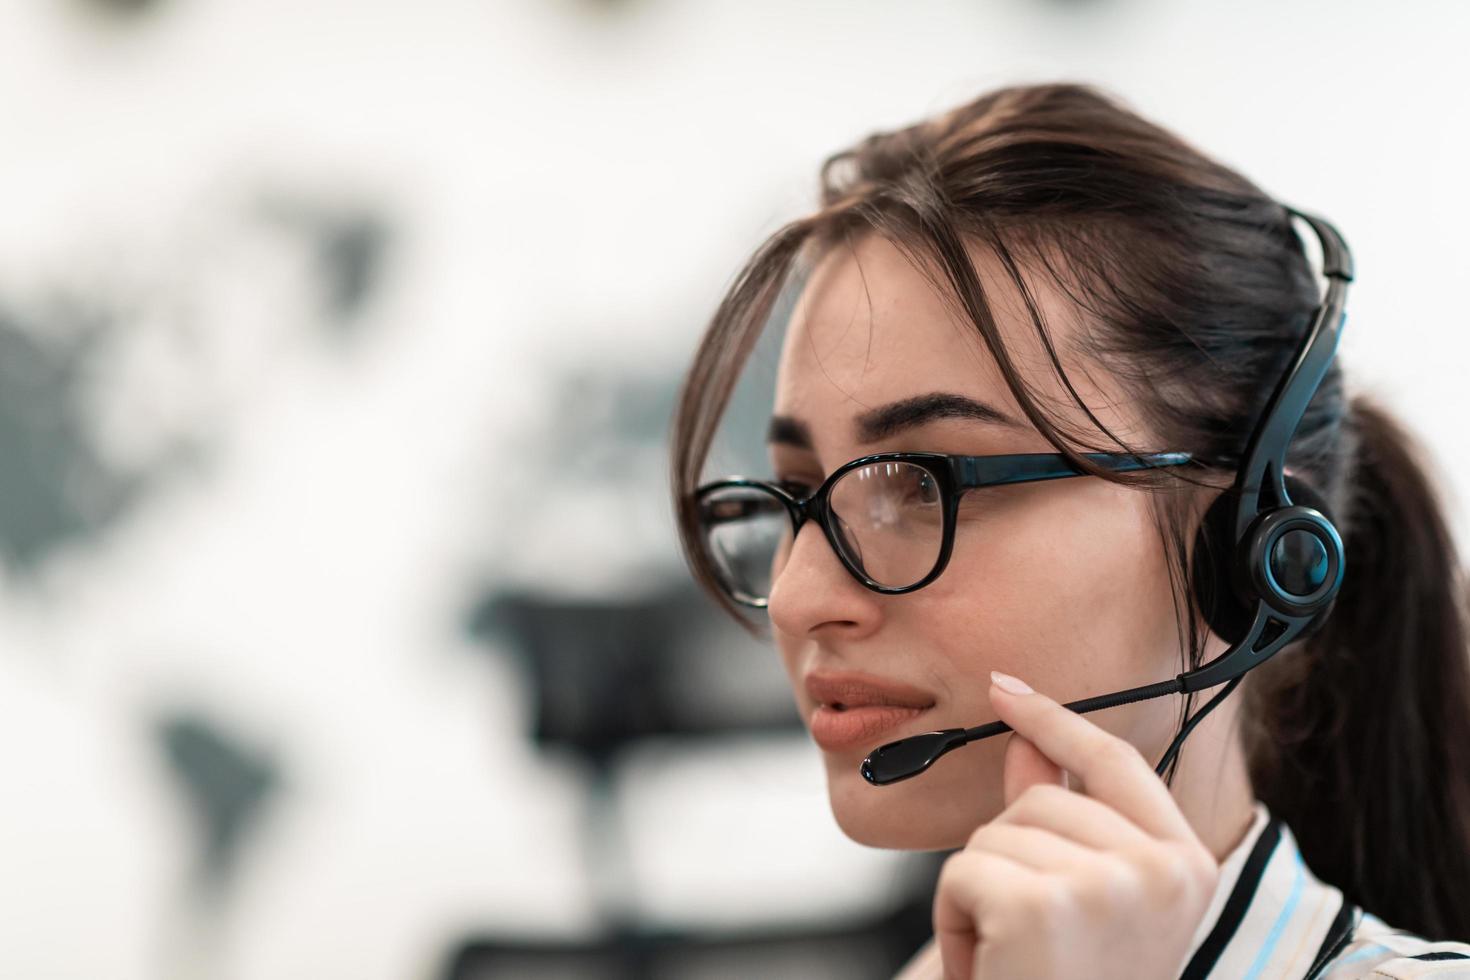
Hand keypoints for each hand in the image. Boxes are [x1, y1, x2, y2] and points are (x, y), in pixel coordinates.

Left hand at [932, 671, 1219, 979]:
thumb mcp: (1078, 902)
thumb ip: (1056, 815)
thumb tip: (1023, 739)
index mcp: (1185, 867)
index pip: (1115, 762)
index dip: (1056, 720)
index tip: (1005, 690)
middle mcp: (1162, 871)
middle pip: (1039, 797)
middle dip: (1008, 856)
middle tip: (1030, 936)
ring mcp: (1107, 886)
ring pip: (994, 831)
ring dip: (979, 891)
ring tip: (1014, 956)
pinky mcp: (1044, 905)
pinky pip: (962, 870)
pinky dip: (954, 917)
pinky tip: (989, 965)